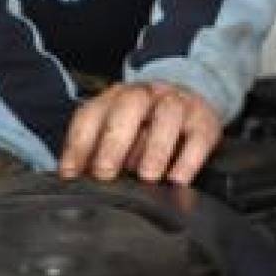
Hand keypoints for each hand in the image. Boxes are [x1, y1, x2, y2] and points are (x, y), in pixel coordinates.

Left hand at [59, 81, 222, 184]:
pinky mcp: (205, 122)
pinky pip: (198, 137)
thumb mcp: (118, 130)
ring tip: (146, 177)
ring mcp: (178, 105)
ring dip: (155, 148)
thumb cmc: (146, 124)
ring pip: (167, 115)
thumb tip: (76, 180)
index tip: (71, 174)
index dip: (78, 144)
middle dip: (114, 142)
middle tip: (106, 173)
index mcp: (117, 97)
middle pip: (129, 107)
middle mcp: (147, 95)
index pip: (92, 114)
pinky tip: (177, 179)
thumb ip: (97, 151)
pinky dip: (188, 160)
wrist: (191, 98)